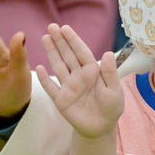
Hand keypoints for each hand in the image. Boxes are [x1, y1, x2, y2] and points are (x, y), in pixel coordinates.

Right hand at [37, 24, 123, 138]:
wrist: (102, 127)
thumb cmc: (111, 106)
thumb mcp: (114, 90)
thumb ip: (110, 72)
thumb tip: (108, 53)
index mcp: (92, 71)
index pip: (81, 52)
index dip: (73, 40)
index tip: (65, 28)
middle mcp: (79, 75)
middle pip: (68, 55)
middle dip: (60, 41)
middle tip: (51, 27)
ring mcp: (68, 86)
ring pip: (58, 66)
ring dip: (52, 53)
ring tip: (45, 38)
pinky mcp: (61, 99)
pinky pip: (51, 87)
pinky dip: (44, 79)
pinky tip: (39, 67)